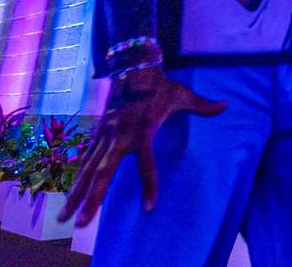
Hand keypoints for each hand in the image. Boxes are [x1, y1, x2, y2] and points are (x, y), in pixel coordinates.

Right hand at [58, 66, 225, 226]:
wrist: (132, 66)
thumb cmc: (160, 85)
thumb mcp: (182, 94)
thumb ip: (202, 105)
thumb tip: (225, 105)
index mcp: (142, 129)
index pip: (146, 163)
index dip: (149, 185)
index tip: (150, 208)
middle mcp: (119, 135)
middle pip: (103, 173)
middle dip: (91, 199)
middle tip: (80, 225)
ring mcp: (104, 135)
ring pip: (87, 170)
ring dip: (76, 195)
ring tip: (66, 219)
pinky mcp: (97, 133)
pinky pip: (85, 160)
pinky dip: (77, 178)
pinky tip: (70, 197)